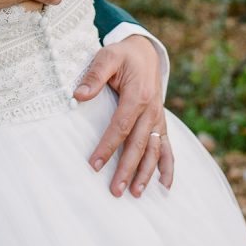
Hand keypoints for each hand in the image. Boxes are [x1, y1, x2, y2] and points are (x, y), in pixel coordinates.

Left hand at [74, 35, 173, 196]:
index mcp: (138, 95)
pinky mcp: (159, 122)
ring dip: (146, 173)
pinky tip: (165, 186)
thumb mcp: (107, 56)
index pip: (121, 126)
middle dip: (127, 169)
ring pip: (154, 150)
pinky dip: (167, 166)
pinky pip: (166, 147)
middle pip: (138, 144)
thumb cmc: (122, 55)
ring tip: (136, 193)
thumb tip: (79, 95)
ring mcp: (158, 118)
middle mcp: (152, 110)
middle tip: (115, 190)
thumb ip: (94, 75)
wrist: (145, 52)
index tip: (95, 164)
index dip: (108, 146)